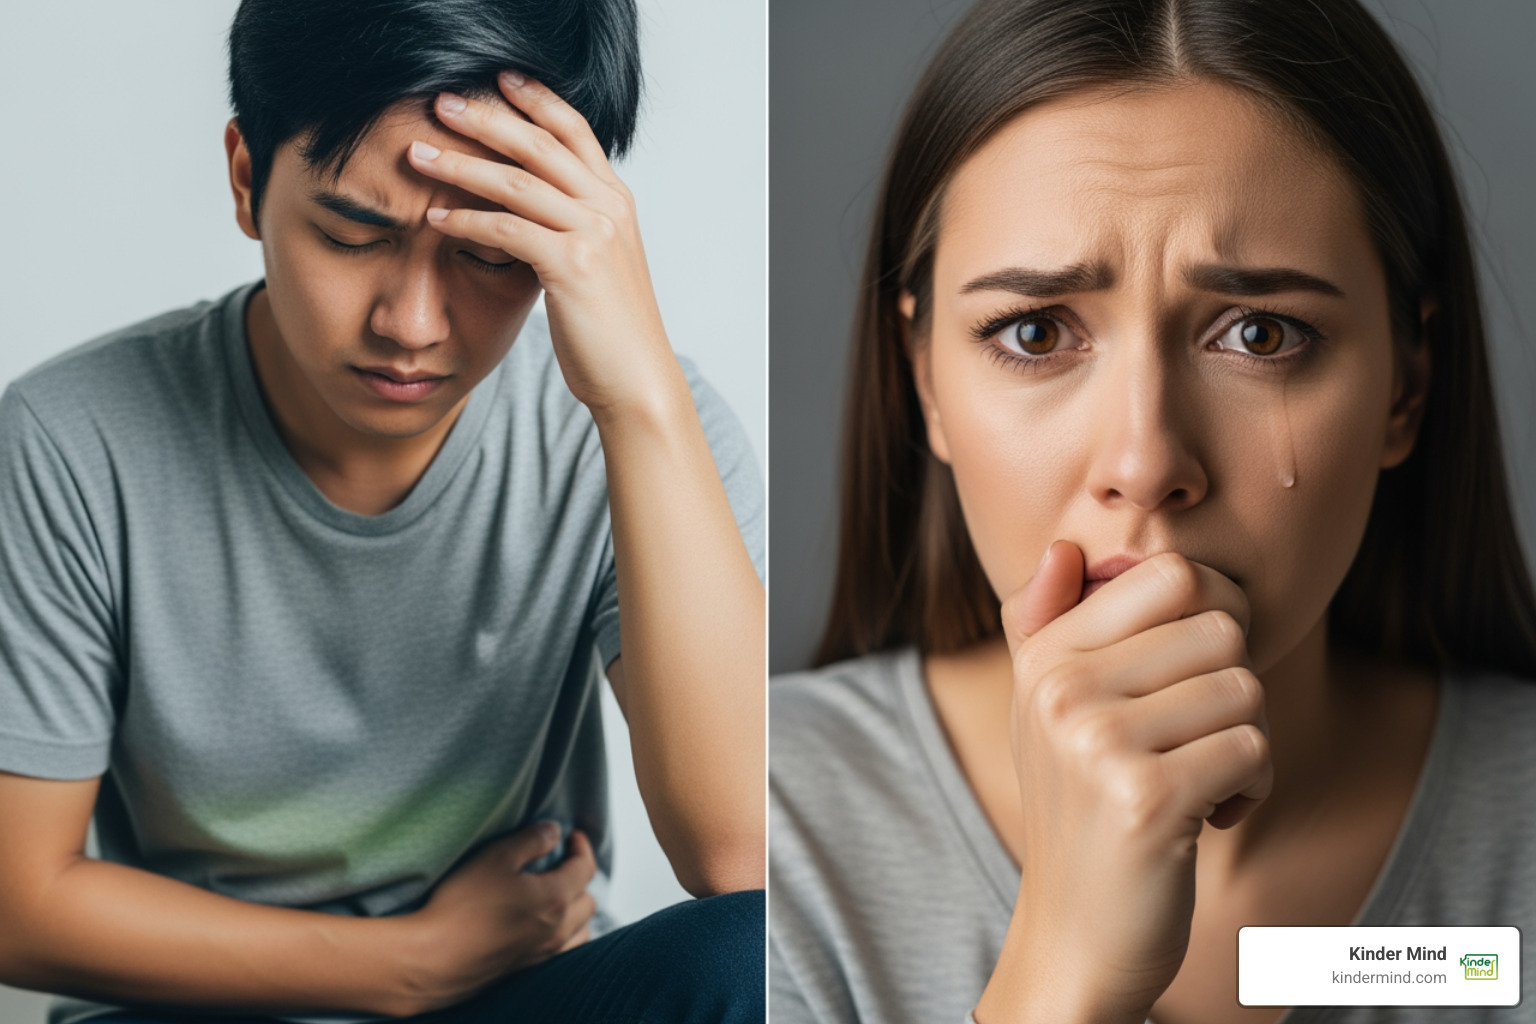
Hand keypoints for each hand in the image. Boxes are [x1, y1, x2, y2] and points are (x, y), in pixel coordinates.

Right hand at [402, 821, 596, 1012]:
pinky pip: (564, 952)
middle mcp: (557, 929)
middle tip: (563, 864)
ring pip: (581, 930)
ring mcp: (543, 954)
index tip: (572, 837)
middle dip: (581, 878)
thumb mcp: (495, 857)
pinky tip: (545, 928)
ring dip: (576, 910)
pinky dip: (566, 936)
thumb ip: (531, 840)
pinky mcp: (527, 970)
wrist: (433, 960)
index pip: (585, 868)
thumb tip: (554, 832)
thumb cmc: (462, 906)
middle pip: (588, 900)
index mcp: (555, 898)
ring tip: (558, 897)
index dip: (582, 848)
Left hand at [408, 71, 673, 414]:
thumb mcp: (599, 266)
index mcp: (616, 200)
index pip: (574, 131)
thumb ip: (573, 228)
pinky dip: (466, 220)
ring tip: (419, 155)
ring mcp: (594, 233)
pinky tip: (434, 218)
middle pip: (540, 143)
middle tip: (441, 102)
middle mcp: (609, 207)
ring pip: (517, 181)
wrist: (637, 380)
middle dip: (486, 118)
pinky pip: (507, 229)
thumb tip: (530, 210)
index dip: (536, 99)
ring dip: (461, 164)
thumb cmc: (611, 332)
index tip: (497, 79)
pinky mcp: (573, 264)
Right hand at [976, 542, 1271, 1023]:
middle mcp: (1061, 689)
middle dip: (1234, 687)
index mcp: (1044, 657)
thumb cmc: (1080, 811)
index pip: (1171, 575)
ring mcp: (1097, 742)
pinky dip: (1253, 786)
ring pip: (1245, 688)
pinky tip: (1211, 816)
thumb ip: (1048, 625)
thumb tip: (1066, 549)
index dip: (1214, 619)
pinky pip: (1253, 748)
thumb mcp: (1046, 712)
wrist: (1075, 935)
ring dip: (1249, 743)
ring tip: (1202, 780)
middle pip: (1221, 628)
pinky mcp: (1145, 797)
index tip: (1192, 676)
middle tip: (1200, 740)